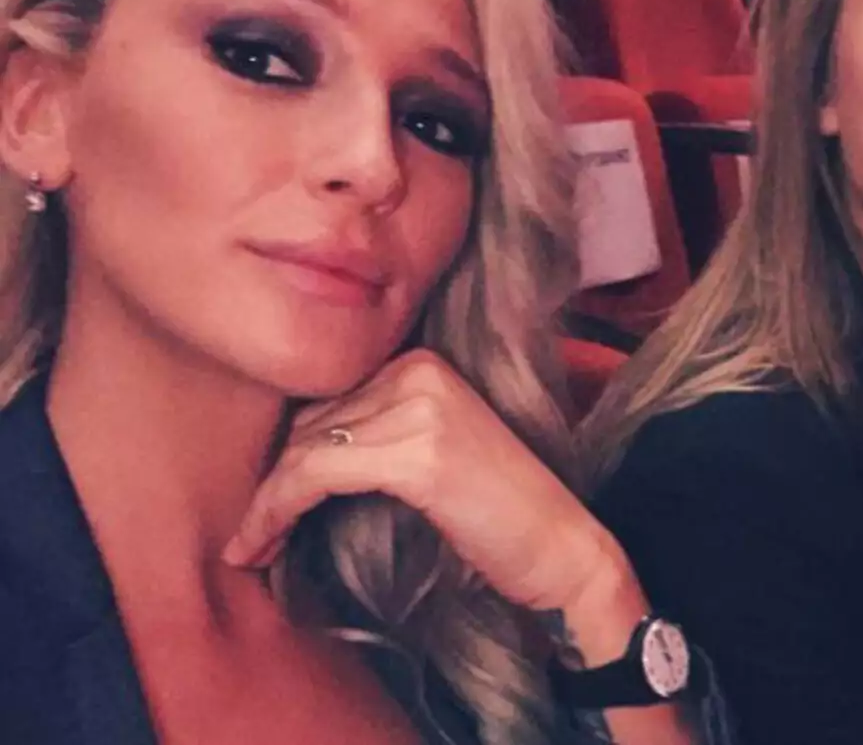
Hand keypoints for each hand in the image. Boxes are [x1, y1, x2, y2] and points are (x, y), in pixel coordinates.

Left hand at [222, 350, 628, 612]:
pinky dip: (276, 511)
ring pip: (304, 450)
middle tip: (249, 537)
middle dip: (273, 482)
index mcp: (423, 363)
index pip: (326, 401)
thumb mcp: (431, 455)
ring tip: (247, 550)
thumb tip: (290, 457)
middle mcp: (421, 371)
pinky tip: (258, 545)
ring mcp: (422, 407)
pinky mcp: (419, 453)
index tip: (260, 508)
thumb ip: (375, 437)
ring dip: (265, 505)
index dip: (285, 456)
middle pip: (310, 422)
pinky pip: (317, 474)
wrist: (562, 552)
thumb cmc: (497, 517)